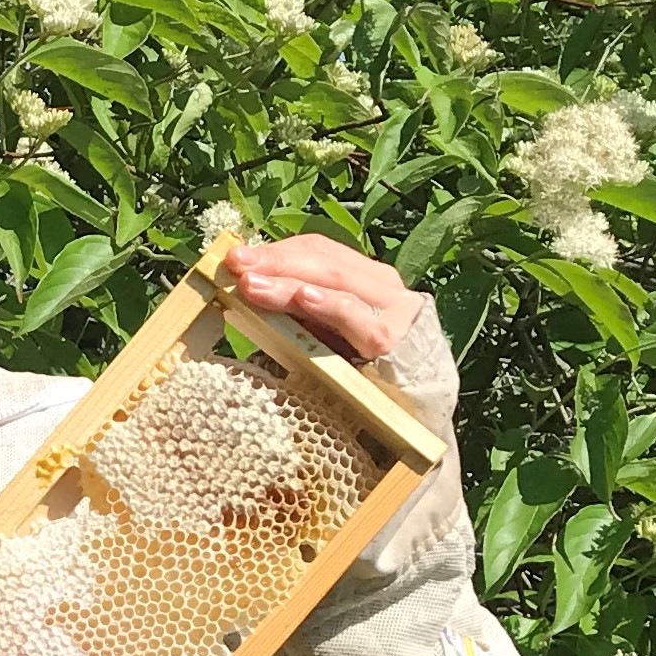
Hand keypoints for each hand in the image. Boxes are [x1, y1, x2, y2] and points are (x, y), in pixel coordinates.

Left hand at [222, 235, 424, 360]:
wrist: (419, 405)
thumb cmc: (365, 367)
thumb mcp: (327, 331)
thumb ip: (298, 309)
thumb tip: (249, 287)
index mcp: (364, 277)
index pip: (318, 250)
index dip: (277, 250)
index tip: (238, 256)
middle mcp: (380, 285)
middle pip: (322, 262)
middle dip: (275, 261)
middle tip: (236, 264)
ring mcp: (389, 308)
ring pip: (335, 283)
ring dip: (288, 282)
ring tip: (252, 283)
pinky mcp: (391, 338)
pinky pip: (356, 316)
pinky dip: (329, 305)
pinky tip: (304, 299)